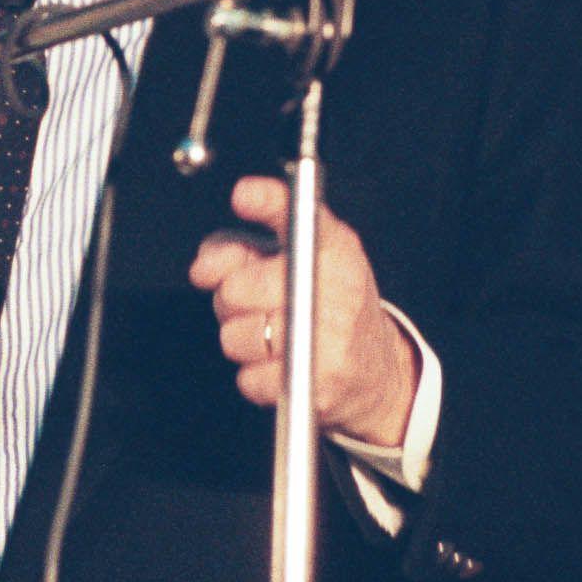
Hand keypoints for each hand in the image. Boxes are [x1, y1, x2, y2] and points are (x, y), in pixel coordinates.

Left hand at [188, 176, 416, 446]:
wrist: (377, 372)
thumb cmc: (332, 308)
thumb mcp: (305, 260)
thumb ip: (247, 249)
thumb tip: (203, 267)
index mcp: (336, 249)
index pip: (298, 213)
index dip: (266, 201)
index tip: (243, 196)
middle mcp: (339, 288)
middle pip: (238, 287)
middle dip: (230, 299)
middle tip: (254, 304)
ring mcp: (331, 338)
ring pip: (235, 336)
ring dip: (241, 340)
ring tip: (270, 336)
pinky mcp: (319, 384)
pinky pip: (249, 379)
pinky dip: (256, 377)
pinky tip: (281, 366)